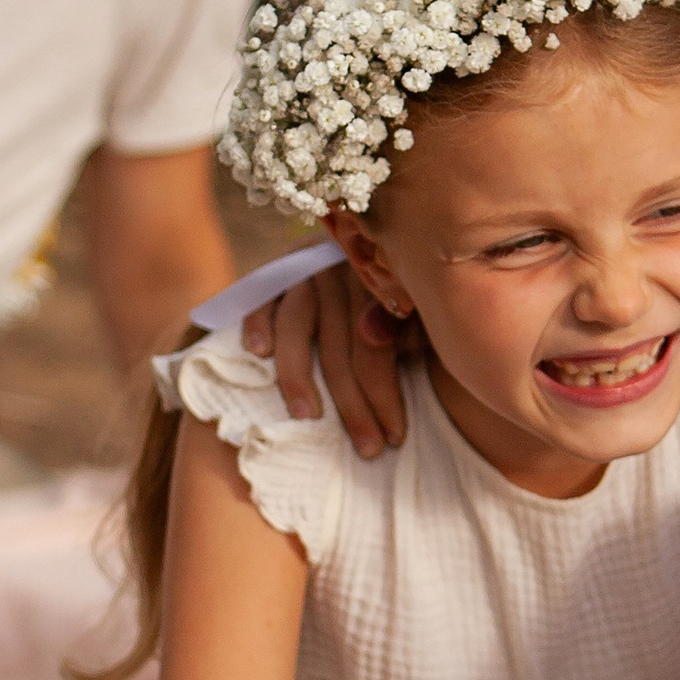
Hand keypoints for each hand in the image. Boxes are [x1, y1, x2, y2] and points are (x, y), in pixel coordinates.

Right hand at [247, 264, 413, 457]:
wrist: (390, 231)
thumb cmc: (409, 289)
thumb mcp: (422, 307)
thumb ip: (400, 323)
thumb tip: (372, 337)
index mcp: (382, 283)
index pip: (375, 351)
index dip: (384, 397)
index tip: (394, 438)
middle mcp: (342, 273)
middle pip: (338, 350)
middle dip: (353, 406)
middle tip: (365, 449)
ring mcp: (308, 268)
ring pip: (297, 329)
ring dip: (297, 376)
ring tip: (307, 417)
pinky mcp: (283, 267)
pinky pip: (264, 296)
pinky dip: (257, 321)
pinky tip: (257, 352)